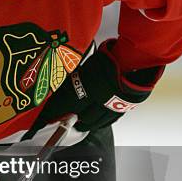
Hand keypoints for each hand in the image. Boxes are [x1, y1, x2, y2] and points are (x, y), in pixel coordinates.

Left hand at [26, 39, 163, 135]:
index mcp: (85, 86)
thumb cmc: (113, 57)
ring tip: (80, 123)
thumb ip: (79, 76)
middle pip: (79, 116)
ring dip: (86, 123)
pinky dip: (101, 123)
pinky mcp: (123, 108)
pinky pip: (109, 120)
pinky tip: (98, 122)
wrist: (138, 58)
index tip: (44, 119)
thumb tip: (68, 82)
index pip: (63, 104)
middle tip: (63, 121)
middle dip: (70, 119)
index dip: (53, 113)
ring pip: (95, 121)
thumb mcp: (89, 64)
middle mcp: (96, 99)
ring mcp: (110, 105)